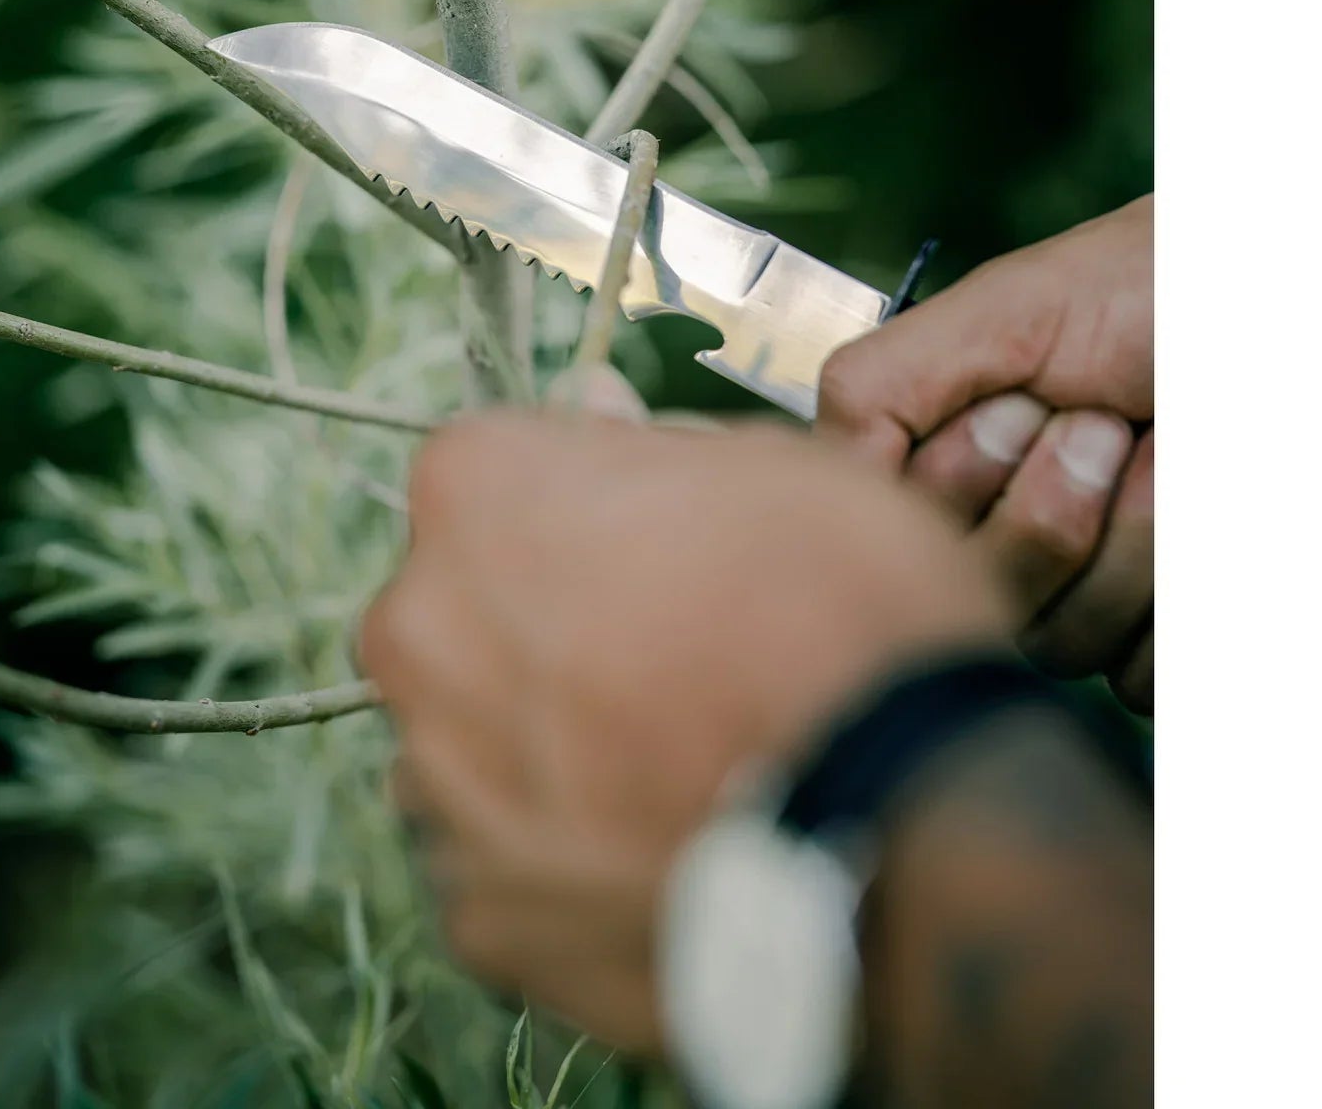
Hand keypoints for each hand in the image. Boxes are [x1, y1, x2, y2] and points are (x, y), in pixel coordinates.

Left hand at [358, 411, 1007, 1050]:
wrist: (904, 829)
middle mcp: (417, 628)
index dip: (579, 501)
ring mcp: (434, 780)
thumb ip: (651, 442)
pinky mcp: (476, 914)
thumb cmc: (844, 610)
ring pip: (469, 738)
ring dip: (539, 742)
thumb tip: (593, 406)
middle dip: (536, 622)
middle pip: (458, 605)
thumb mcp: (776, 465)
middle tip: (666, 658)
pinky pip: (505, 862)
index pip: (492, 469)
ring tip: (668, 769)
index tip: (652, 541)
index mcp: (473, 491)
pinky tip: (659, 854)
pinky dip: (565, 861)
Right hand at [816, 198, 1152, 713]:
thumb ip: (878, 386)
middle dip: (1049, 505)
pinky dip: (1176, 590)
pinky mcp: (1157, 643)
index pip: (901, 543)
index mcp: (941, 477)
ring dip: (1129, 537)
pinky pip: (1141, 680)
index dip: (965, 482)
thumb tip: (820, 483)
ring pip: (1060, 644)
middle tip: (1103, 424)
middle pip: (979, 600)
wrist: (1267, 314)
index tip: (1021, 406)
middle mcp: (997, 549)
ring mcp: (1081, 603)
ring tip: (1161, 450)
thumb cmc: (1143, 292)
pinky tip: (1194, 508)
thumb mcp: (997, 312)